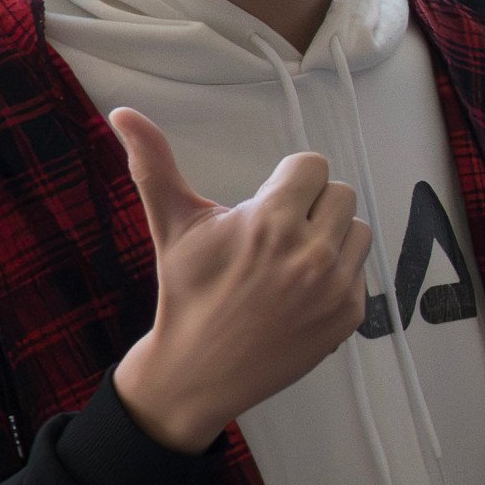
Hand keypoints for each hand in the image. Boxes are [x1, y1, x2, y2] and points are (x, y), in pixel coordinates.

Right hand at [106, 110, 374, 453]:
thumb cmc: (185, 293)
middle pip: (339, 193)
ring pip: (356, 229)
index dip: (287, 181)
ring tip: (290, 260)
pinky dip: (337, 275)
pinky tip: (300, 292)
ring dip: (330, 237)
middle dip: (310, 206)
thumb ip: (155, 165)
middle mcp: (312, 253)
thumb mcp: (172, 226)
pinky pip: (361, 270)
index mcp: (272, 222)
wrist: (197, 371)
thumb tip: (123, 113)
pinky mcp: (350, 314)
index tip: (266, 204)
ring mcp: (336, 286)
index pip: (313, 166)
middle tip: (277, 234)